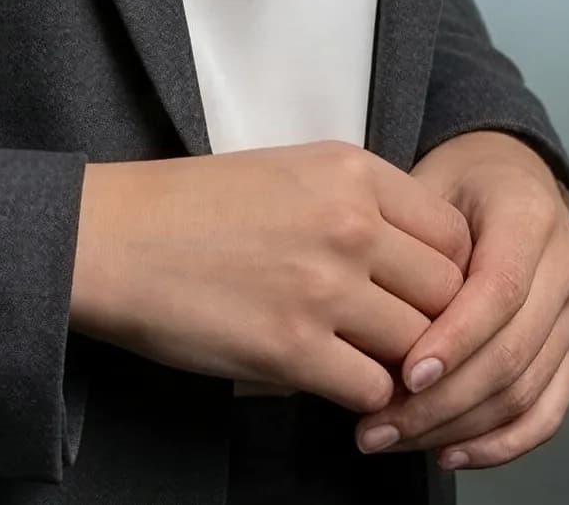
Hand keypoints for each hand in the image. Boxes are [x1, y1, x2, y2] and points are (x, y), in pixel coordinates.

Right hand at [69, 139, 472, 414]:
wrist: (114, 238)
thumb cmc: (193, 206)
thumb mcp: (288, 171)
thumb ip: (358, 204)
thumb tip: (419, 264)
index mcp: (349, 170)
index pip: (455, 235)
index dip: (449, 274)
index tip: (426, 294)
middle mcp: (348, 223)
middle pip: (449, 294)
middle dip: (435, 325)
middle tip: (407, 340)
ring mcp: (323, 288)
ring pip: (419, 347)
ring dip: (401, 366)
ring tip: (370, 364)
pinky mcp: (293, 350)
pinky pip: (373, 391)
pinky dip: (364, 398)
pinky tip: (335, 382)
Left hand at [352, 131, 568, 473]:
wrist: (509, 177)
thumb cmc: (456, 183)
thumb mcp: (426, 184)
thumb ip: (409, 238)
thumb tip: (368, 308)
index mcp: (530, 214)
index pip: (500, 289)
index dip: (455, 339)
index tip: (405, 375)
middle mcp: (567, 264)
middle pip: (514, 352)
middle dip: (445, 400)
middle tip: (381, 424)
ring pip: (528, 392)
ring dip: (460, 428)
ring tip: (396, 438)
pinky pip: (547, 412)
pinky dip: (501, 444)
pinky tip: (451, 452)